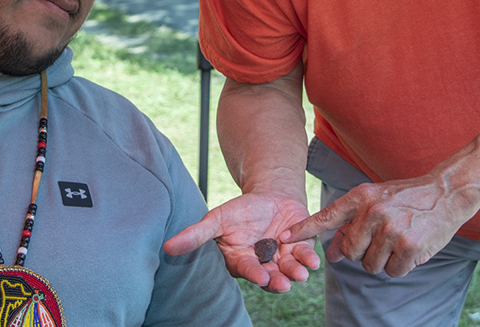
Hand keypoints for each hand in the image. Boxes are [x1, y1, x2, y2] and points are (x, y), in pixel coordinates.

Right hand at [163, 192, 320, 292]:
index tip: (260, 277)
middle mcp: (262, 265)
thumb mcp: (216, 219)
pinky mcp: (300, 250)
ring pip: (288, 271)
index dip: (253, 273)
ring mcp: (282, 260)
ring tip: (299, 275)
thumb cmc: (240, 210)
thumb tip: (166, 248)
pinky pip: (305, 258)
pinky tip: (313, 262)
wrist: (270, 196)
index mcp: (241, 261)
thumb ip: (195, 235)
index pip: (246, 270)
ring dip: (295, 274)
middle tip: (282, 284)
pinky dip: (309, 260)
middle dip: (277, 281)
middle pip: (269, 277)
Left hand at [282, 176, 473, 277]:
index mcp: (361, 197)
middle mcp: (373, 212)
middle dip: (363, 252)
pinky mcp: (410, 246)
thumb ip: (352, 224)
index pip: (326, 216)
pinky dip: (400, 266)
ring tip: (398, 240)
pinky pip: (392, 272)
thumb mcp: (376, 201)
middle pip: (351, 252)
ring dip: (383, 260)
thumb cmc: (406, 199)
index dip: (304, 229)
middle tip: (382, 238)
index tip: (283, 238)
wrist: (446, 193)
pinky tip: (410, 249)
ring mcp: (391, 229)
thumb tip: (333, 255)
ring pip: (370, 265)